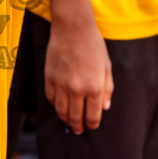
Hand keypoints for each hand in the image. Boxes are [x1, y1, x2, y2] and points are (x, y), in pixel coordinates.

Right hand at [44, 14, 112, 132]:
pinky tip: (60, 106)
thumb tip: (105, 107)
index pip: (93, 116)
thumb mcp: (106, 67)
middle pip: (76, 117)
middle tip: (79, 130)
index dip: (92, 124)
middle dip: (78, 126)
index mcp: (95, 87)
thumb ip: (107, 89)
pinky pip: (51, 99)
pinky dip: (55, 105)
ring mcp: (61, 85)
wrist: (73, 29)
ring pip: (61, 111)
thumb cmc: (93, 46)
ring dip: (66, 120)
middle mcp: (77, 89)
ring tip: (69, 122)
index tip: (91, 125)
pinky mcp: (50, 78)